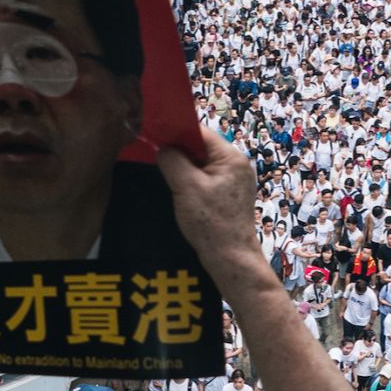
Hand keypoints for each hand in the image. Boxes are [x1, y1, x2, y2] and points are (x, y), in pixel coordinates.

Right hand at [158, 132, 265, 280]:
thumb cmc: (210, 222)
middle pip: (201, 147)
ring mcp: (234, 181)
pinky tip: (179, 192)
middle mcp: (236, 165)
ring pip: (201, 164)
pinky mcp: (228, 195)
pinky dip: (191, 181)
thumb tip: (162, 147)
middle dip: (179, 152)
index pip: (200, 132)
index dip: (176, 132)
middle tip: (156, 159)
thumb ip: (172, 160)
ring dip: (183, 169)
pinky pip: (205, 179)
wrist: (230, 258)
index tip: (154, 136)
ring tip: (168, 178)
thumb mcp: (186, 186)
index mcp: (231, 157)